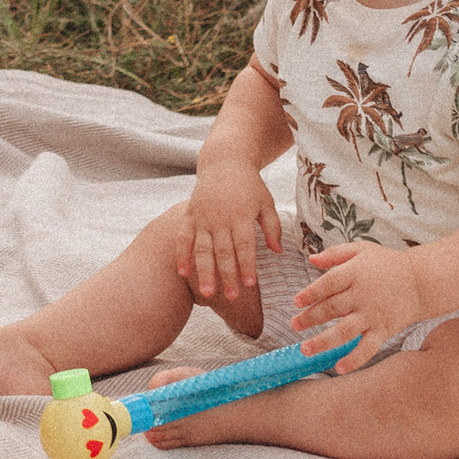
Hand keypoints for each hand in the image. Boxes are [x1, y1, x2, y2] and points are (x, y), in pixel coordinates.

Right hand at [172, 171, 275, 337]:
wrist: (224, 161)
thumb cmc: (249, 185)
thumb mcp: (266, 202)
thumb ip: (272, 226)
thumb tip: (277, 251)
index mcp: (241, 215)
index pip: (245, 245)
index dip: (247, 265)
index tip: (250, 284)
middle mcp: (220, 218)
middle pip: (223, 251)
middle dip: (228, 276)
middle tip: (232, 297)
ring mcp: (202, 217)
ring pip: (202, 249)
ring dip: (204, 272)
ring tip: (207, 293)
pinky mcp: (190, 215)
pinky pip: (183, 238)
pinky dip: (181, 256)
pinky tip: (183, 274)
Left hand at [290, 241, 424, 371]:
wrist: (421, 281)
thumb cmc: (387, 264)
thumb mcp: (361, 250)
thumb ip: (335, 254)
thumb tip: (311, 259)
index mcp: (355, 273)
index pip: (329, 284)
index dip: (311, 293)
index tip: (296, 302)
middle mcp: (363, 295)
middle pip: (332, 308)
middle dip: (310, 318)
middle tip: (293, 325)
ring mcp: (373, 315)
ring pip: (345, 331)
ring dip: (324, 341)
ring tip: (305, 349)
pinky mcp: (383, 330)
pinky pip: (368, 348)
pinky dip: (355, 359)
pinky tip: (339, 368)